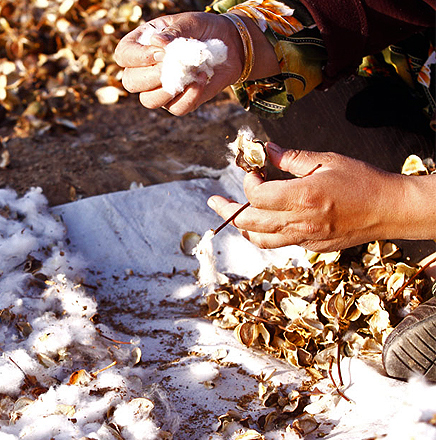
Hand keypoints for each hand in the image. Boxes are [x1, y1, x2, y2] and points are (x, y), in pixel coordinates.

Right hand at [113, 11, 279, 115]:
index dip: (136, 57)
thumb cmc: (205, 29)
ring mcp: (161, 89)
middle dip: (149, 76)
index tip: (160, 52)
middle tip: (171, 64)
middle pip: (131, 82)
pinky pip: (177, 108)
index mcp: (142, 45)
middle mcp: (147, 69)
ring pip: (149, 100)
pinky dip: (190, 96)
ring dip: (167, 89)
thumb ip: (173, 33)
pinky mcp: (179, 102)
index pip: (123, 56)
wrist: (231, 45)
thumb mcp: (190, 22)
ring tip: (190, 71)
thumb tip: (157, 44)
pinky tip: (201, 79)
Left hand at [207, 143, 415, 251]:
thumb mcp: (326, 160)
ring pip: (259, 239)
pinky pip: (278, 244)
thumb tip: (265, 150)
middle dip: (227, 210)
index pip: (256, 195)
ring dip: (242, 227)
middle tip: (215, 201)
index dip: (247, 182)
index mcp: (302, 197)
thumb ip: (291, 158)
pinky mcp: (312, 247)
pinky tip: (261, 223)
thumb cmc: (362, 181)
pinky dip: (263, 234)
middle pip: (248, 223)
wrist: (390, 209)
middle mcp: (299, 222)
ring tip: (231, 215)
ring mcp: (305, 238)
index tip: (251, 171)